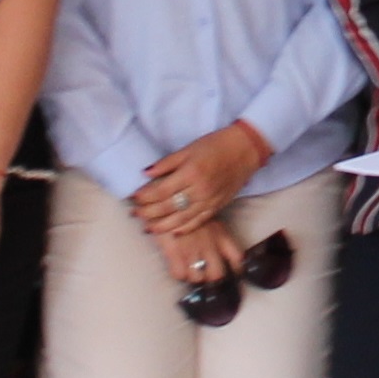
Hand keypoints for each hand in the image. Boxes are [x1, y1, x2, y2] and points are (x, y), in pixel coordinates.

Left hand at [129, 124, 269, 255]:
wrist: (245, 150)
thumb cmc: (215, 145)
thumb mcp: (188, 148)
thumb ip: (167, 163)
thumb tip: (145, 173)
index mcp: (191, 172)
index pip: (161, 190)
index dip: (145, 197)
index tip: (133, 198)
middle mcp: (200, 189)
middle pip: (168, 207)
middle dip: (149, 212)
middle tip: (135, 214)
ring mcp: (210, 200)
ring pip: (182, 219)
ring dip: (163, 226)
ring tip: (148, 228)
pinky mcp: (218, 206)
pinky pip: (199, 222)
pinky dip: (185, 229)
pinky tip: (173, 232)